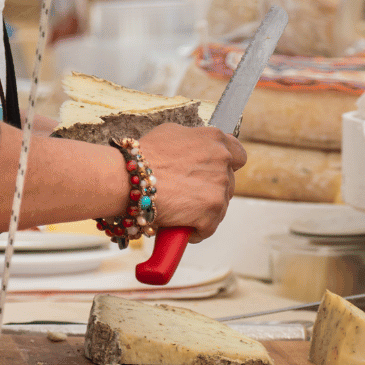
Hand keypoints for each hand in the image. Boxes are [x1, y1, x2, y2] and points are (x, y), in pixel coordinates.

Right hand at [137, 124, 246, 242]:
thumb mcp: (171, 133)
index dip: (227, 166)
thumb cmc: (143, 157)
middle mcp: (222, 161)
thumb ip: (194, 141)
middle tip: (188, 194)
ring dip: (203, 211)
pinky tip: (178, 224)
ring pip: (220, 206)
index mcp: (215, 140)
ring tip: (179, 209)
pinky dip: (195, 230)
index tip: (216, 173)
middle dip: (211, 190)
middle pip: (228, 183)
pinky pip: (209, 227)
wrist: (127, 179)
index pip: (238, 156)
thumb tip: (198, 149)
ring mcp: (219, 186)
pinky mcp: (213, 211)